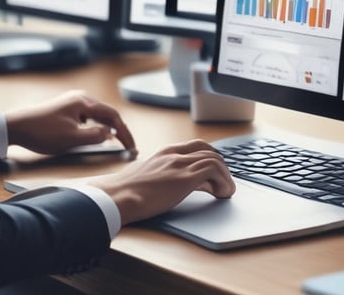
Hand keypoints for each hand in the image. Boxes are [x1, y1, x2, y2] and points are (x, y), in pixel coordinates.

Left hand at [5, 90, 134, 154]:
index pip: (113, 116)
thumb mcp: (72, 139)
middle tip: (127, 146)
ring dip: (108, 129)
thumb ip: (95, 136)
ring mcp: (72, 103)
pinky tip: (97, 136)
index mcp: (84, 102)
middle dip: (119, 130)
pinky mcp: (66, 109)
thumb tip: (110, 134)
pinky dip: (97, 127)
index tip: (131, 147)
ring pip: (98, 116)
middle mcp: (80, 98)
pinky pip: (88, 117)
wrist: (16, 127)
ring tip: (116, 143)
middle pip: (107, 114)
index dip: (124, 133)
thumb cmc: (42, 131)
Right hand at [89, 139, 235, 224]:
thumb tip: (175, 184)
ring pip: (215, 160)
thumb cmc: (125, 191)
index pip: (197, 146)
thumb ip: (163, 175)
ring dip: (226, 176)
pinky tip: (222, 194)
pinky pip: (214, 171)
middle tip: (224, 182)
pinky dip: (224, 182)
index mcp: (165, 152)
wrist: (116, 196)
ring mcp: (180, 165)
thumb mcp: (147, 176)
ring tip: (226, 191)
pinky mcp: (184, 179)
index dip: (210, 157)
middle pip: (210, 152)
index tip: (215, 171)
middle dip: (221, 167)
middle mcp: (174, 154)